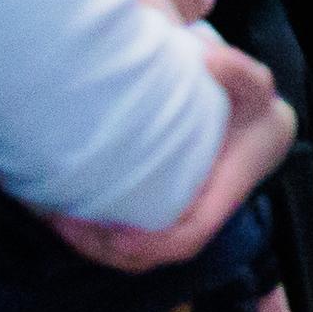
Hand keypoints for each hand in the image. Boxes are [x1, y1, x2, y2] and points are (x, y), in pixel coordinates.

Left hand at [51, 39, 294, 271]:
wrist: (251, 120)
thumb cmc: (248, 104)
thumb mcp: (250, 82)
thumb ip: (236, 69)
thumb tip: (205, 57)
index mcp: (230, 186)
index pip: (192, 232)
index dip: (153, 241)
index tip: (115, 233)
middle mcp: (206, 212)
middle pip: (158, 253)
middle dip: (111, 248)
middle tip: (67, 223)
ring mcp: (183, 219)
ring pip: (140, 255)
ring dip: (98, 246)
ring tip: (61, 221)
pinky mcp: (162, 218)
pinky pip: (131, 243)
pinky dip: (98, 238)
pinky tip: (68, 216)